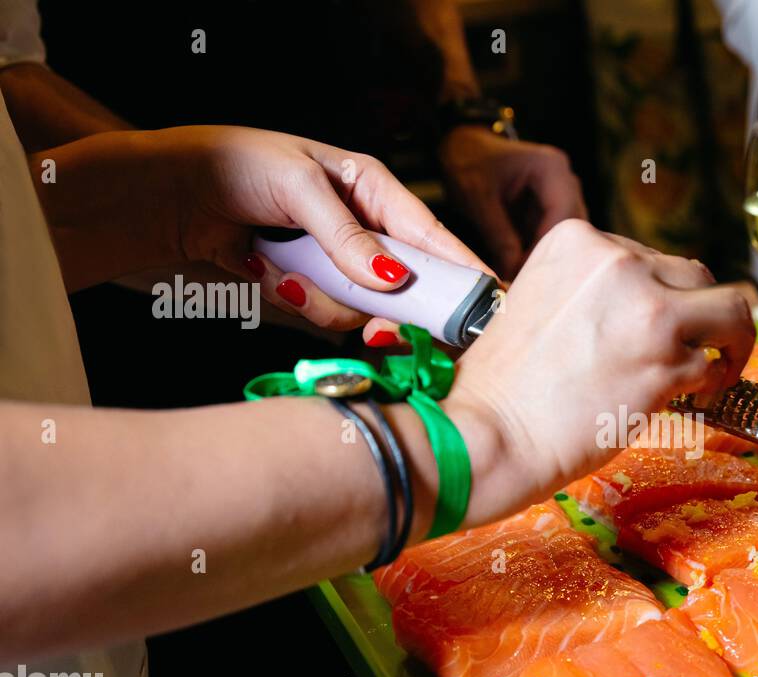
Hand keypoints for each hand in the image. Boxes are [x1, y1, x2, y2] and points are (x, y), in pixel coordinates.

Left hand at [154, 126, 490, 329]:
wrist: (167, 193)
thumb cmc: (235, 166)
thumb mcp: (298, 188)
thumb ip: (347, 235)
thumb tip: (392, 278)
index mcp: (372, 189)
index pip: (431, 235)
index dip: (464, 269)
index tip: (490, 300)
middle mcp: (362, 229)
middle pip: (405, 284)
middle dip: (388, 307)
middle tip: (381, 328)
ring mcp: (336, 262)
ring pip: (363, 308)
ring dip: (326, 301)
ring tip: (283, 271)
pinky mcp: (309, 287)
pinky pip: (325, 314)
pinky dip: (297, 299)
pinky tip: (265, 270)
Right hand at [435, 220, 753, 526]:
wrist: (489, 434)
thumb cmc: (505, 386)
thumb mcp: (540, 301)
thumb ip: (593, 292)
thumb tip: (645, 309)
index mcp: (578, 239)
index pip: (649, 257)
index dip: (659, 297)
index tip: (653, 331)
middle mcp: (617, 261)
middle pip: (695, 277)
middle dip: (697, 317)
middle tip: (692, 351)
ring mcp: (646, 308)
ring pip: (730, 309)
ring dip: (730, 341)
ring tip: (717, 369)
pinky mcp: (665, 359)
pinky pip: (716, 363)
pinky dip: (713, 383)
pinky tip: (694, 400)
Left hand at [438, 126, 586, 279]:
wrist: (461, 145)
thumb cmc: (468, 160)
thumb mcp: (478, 198)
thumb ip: (498, 235)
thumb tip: (512, 273)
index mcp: (553, 169)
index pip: (564, 218)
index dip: (547, 250)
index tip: (527, 276)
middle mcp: (564, 182)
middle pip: (571, 231)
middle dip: (549, 257)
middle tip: (526, 284)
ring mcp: (559, 197)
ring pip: (564, 238)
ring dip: (544, 258)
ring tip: (522, 280)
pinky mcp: (548, 211)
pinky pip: (550, 238)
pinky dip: (537, 255)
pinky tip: (521, 272)